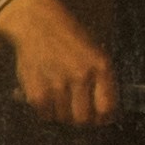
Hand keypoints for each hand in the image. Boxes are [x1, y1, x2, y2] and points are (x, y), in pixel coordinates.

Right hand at [0, 0, 119, 124]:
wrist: (38, 25)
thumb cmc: (70, 40)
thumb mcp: (95, 54)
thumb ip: (102, 82)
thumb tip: (105, 114)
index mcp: (100, 66)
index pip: (107, 107)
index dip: (103, 118)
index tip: (100, 118)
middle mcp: (80, 76)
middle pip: (84, 119)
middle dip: (82, 120)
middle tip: (78, 113)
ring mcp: (57, 85)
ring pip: (63, 118)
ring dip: (62, 113)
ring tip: (59, 97)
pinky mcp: (37, 92)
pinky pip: (45, 115)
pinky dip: (46, 110)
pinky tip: (46, 94)